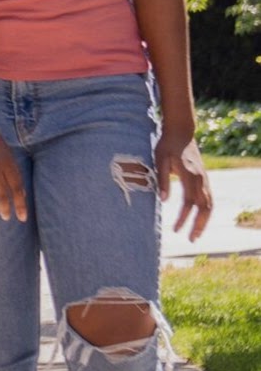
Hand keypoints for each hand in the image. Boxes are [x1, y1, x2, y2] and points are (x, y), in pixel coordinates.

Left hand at [156, 127, 211, 241]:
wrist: (181, 131)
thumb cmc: (167, 145)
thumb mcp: (159, 159)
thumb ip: (162, 179)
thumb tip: (163, 200)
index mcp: (190, 176)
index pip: (189, 203)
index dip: (183, 218)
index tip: (175, 230)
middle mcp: (201, 180)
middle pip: (205, 208)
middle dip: (199, 225)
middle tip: (191, 239)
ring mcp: (205, 179)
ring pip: (209, 205)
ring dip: (204, 220)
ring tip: (195, 234)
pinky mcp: (204, 179)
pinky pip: (208, 199)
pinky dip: (205, 211)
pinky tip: (198, 218)